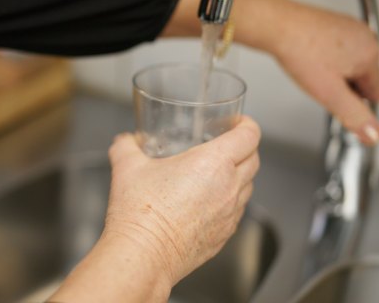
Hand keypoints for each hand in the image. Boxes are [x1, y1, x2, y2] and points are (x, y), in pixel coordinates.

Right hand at [49, 116, 260, 301]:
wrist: (143, 255)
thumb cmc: (140, 213)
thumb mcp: (127, 167)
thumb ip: (125, 147)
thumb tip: (124, 141)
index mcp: (214, 163)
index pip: (249, 136)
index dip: (246, 124)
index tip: (236, 122)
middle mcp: (229, 188)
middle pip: (254, 160)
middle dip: (245, 147)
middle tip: (226, 143)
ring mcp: (229, 215)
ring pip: (248, 187)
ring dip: (239, 175)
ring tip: (216, 172)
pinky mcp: (223, 236)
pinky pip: (236, 212)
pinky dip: (229, 201)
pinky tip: (207, 201)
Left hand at [270, 0, 378, 144]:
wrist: (277, 26)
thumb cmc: (301, 53)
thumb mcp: (330, 94)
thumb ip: (354, 116)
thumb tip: (374, 135)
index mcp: (371, 54)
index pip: (375, 93)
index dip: (354, 103)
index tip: (338, 101)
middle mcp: (364, 37)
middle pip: (361, 78)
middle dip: (342, 87)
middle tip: (320, 83)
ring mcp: (349, 28)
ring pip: (347, 64)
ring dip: (333, 73)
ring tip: (312, 69)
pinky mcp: (333, 24)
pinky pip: (335, 50)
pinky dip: (324, 58)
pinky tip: (309, 59)